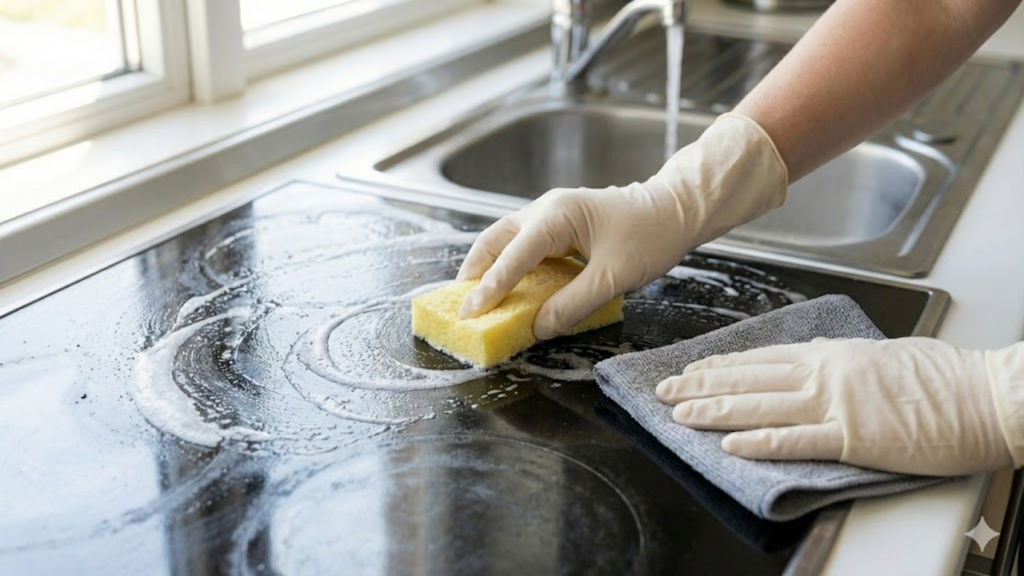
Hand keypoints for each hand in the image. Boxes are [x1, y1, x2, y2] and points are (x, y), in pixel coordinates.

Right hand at [456, 113, 787, 339]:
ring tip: (476, 298)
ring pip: (506, 240)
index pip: (513, 256)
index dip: (490, 287)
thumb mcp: (614, 277)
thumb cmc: (650, 235)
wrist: (676, 210)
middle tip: (460, 305)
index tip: (470, 312)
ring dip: (489, 268)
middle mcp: (545, 210)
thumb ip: (573, 304)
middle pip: (495, 240)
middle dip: (475, 272)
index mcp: (556, 216)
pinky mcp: (559, 226)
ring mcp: (551, 215)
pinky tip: (509, 288)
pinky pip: (524, 246)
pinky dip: (510, 266)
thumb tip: (538, 328)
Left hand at [655, 337, 1023, 475]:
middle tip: (664, 391)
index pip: (761, 359)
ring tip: (679, 414)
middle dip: (701, 385)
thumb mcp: (879, 356)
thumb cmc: (942, 379)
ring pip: (761, 406)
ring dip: (715, 411)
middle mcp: (825, 373)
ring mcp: (837, 403)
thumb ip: (840, 363)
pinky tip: (730, 445)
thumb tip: (814, 363)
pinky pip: (797, 440)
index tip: (692, 369)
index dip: (721, 366)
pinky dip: (761, 443)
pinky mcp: (854, 436)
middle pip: (750, 379)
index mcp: (831, 353)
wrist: (985, 394)